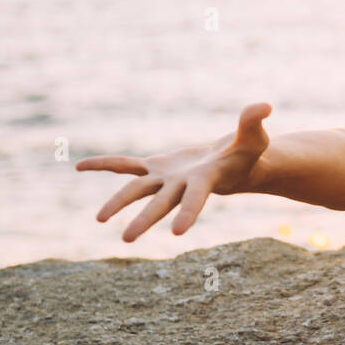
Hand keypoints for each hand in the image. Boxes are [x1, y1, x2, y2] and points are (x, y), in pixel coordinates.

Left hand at [75, 102, 271, 241]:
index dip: (189, 213)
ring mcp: (166, 178)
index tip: (178, 233)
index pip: (195, 199)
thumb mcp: (253, 136)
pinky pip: (125, 165)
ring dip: (118, 203)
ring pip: (138, 190)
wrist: (233, 164)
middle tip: (126, 239)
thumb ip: (253, 121)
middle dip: (144, 220)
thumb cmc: (248, 152)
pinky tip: (79, 166)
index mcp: (204, 181)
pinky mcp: (156, 167)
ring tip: (99, 220)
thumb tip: (265, 106)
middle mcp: (181, 185)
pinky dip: (104, 164)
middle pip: (160, 203)